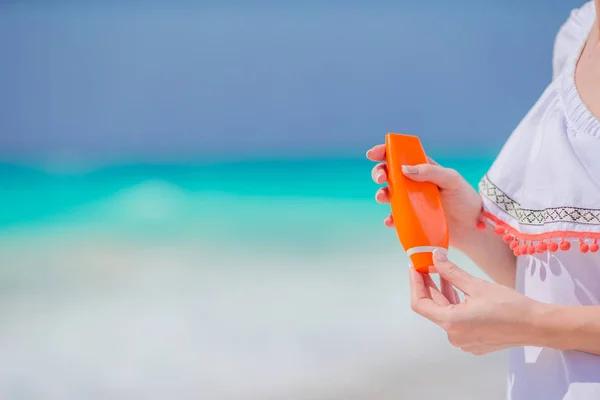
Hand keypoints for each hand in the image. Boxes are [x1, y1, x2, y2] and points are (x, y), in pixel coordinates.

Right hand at [366, 144, 482, 250]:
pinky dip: (389, 219)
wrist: (473, 228)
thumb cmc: (465, 200)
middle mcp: (414, 184)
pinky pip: (395, 218)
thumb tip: (404, 169)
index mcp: (423, 169)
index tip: (373, 154)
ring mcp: (411, 202)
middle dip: (379, 173)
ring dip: (380, 194)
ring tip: (383, 198)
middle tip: (381, 178)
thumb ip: (430, 171)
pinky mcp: (411, 219)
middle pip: (389, 174)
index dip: (385, 152)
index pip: (401, 156)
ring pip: (388, 195)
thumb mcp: (452, 180)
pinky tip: (390, 221)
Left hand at [409, 250, 540, 354]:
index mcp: (451, 323)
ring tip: (443, 272)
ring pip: (446, 313)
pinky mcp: (474, 342)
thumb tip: (435, 256)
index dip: (415, 284)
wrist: (536, 325)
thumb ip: (451, 272)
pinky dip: (455, 304)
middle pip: (433, 308)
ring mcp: (464, 342)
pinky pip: (457, 321)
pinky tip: (459, 289)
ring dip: (443, 293)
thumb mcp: (476, 285)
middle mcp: (454, 336)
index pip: (420, 304)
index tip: (414, 268)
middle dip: (430, 286)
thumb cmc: (510, 306)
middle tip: (427, 265)